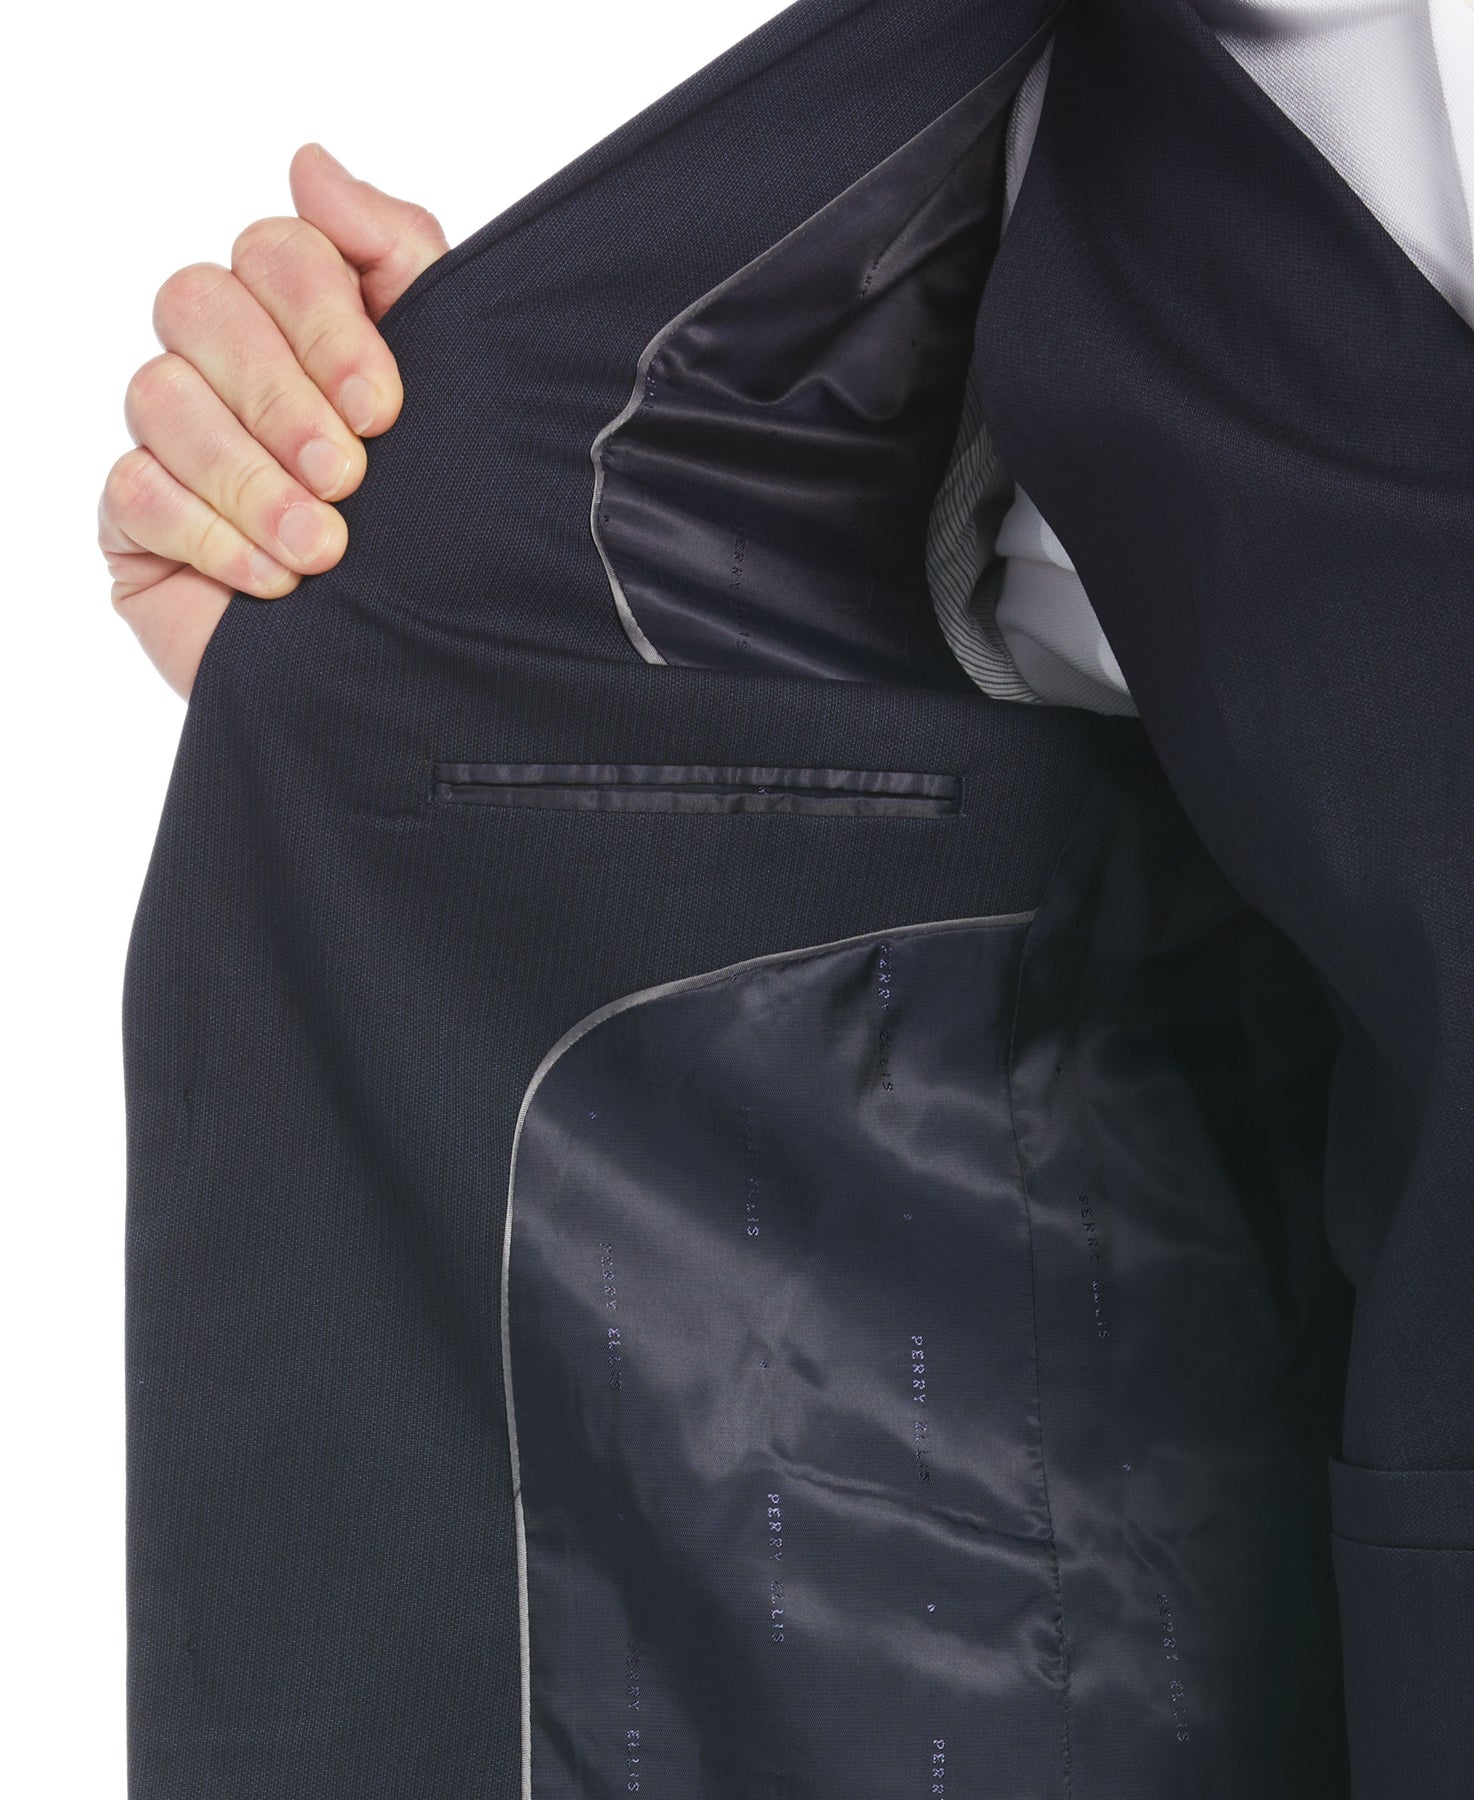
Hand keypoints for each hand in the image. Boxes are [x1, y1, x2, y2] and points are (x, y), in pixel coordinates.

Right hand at [101, 143, 449, 696]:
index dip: (324, 318)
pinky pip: (133, 491)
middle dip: (280, 395)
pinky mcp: (137, 521)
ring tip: (325, 549)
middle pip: (198, 303)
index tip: (387, 407)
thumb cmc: (441, 526)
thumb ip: (396, 258)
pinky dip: (209, 534)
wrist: (425, 673)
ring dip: (251, 477)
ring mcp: (172, 439)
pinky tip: (275, 585)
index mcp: (303, 319)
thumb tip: (309, 164)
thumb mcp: (455, 384)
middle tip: (350, 476)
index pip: (275, 249)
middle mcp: (226, 363)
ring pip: (158, 394)